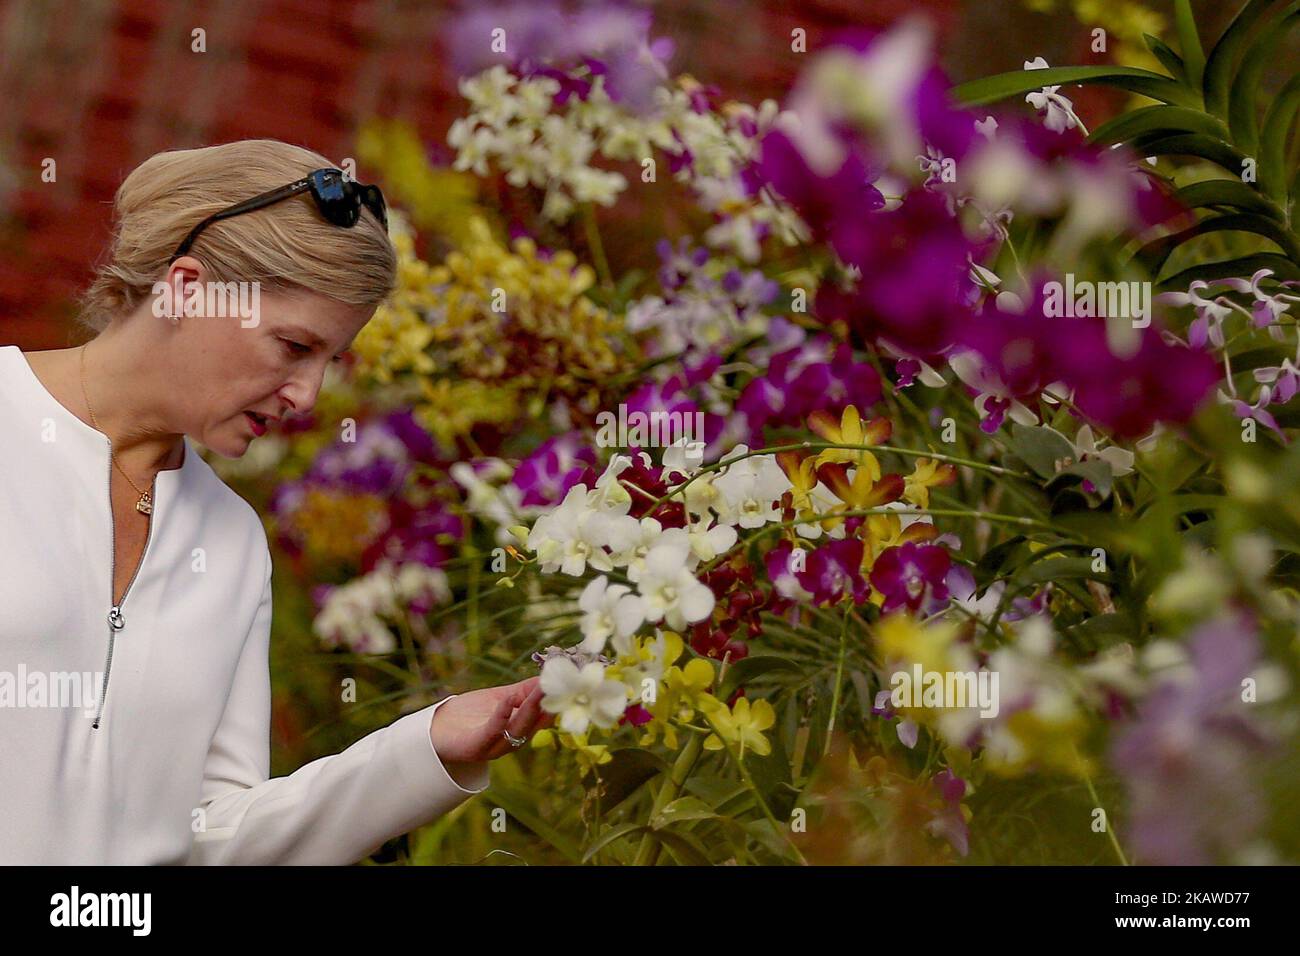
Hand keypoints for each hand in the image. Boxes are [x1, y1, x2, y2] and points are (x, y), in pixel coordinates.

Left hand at [428, 676, 554, 763]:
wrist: (437, 729)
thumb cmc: (471, 714)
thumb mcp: (503, 698)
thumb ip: (525, 691)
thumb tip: (550, 677)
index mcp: (520, 731)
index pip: (544, 717)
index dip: (556, 702)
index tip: (569, 683)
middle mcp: (511, 742)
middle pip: (534, 724)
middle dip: (547, 704)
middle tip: (560, 685)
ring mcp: (494, 747)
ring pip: (518, 730)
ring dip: (530, 710)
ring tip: (540, 690)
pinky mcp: (476, 747)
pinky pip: (493, 731)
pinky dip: (503, 715)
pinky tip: (510, 699)